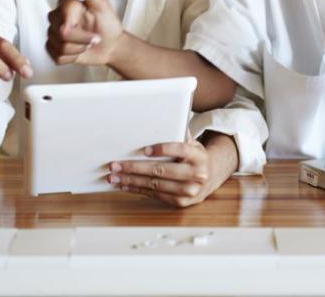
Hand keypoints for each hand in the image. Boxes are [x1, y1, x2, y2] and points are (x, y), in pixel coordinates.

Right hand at [45, 0, 124, 65]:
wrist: (111, 45)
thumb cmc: (108, 23)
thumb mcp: (101, 5)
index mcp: (66, 5)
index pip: (64, 19)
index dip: (80, 29)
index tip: (95, 30)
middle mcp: (56, 18)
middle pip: (61, 35)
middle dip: (82, 40)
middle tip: (94, 37)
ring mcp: (53, 34)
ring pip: (60, 48)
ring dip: (79, 49)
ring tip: (87, 44)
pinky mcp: (53, 49)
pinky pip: (57, 58)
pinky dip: (72, 58)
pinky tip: (79, 51)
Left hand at [108, 132, 223, 207]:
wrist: (209, 177)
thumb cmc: (194, 156)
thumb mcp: (192, 143)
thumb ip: (178, 133)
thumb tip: (159, 121)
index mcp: (199, 156)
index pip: (180, 150)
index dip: (162, 149)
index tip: (144, 150)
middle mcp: (197, 175)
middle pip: (162, 170)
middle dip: (135, 168)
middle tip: (116, 165)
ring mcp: (189, 191)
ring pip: (155, 185)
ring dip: (131, 181)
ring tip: (114, 177)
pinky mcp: (181, 202)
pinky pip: (155, 196)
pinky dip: (138, 190)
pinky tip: (125, 185)